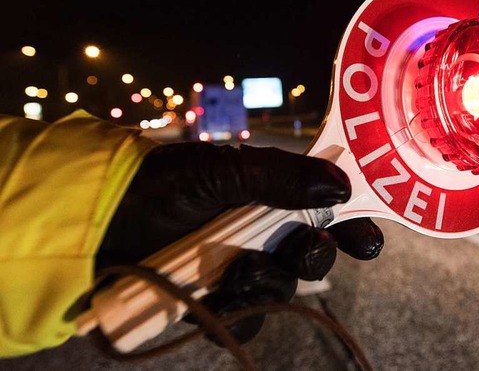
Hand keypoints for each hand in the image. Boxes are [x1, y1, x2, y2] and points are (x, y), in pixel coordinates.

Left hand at [98, 142, 383, 342]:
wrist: (102, 222)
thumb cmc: (162, 185)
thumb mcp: (223, 170)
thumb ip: (281, 175)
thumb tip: (343, 183)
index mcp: (267, 197)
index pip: (323, 212)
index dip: (351, 225)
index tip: (368, 238)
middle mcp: (258, 234)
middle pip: (311, 254)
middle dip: (317, 253)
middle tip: (309, 246)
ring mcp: (237, 270)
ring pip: (282, 287)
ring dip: (272, 279)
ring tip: (242, 268)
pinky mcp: (214, 304)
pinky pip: (247, 317)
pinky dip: (241, 308)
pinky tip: (222, 293)